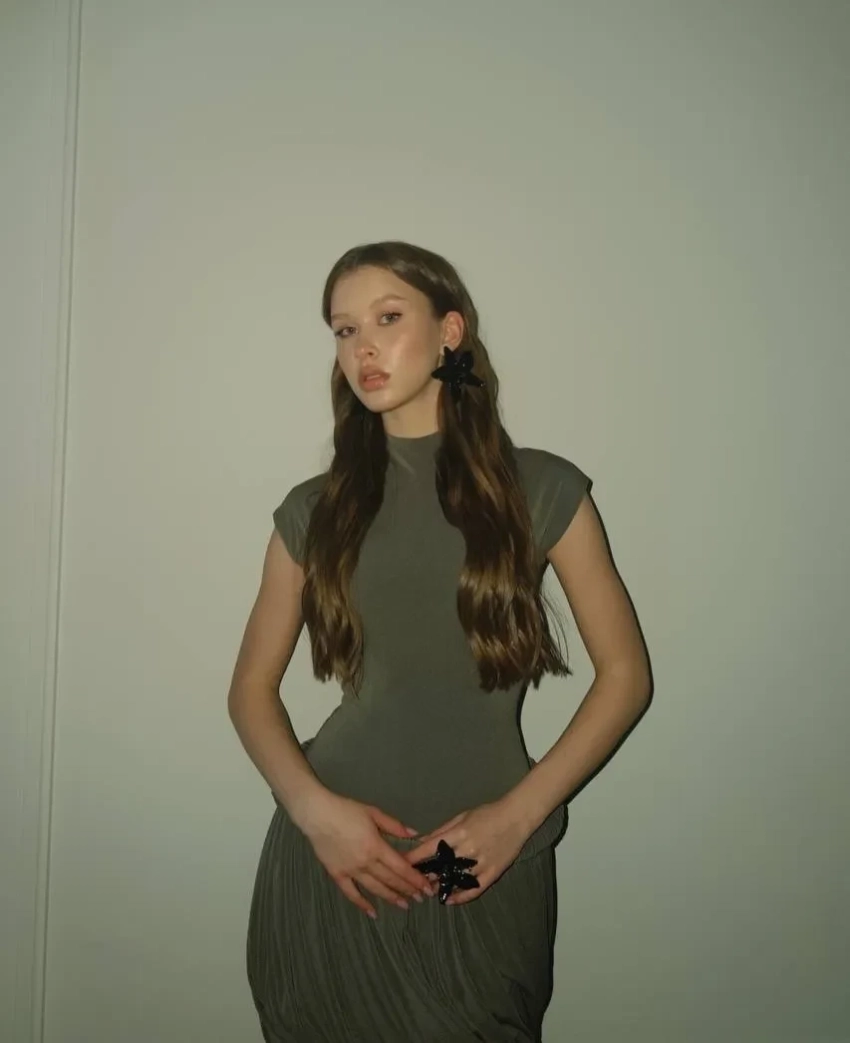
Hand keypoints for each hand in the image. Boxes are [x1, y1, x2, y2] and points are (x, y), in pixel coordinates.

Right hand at [299, 791, 435, 918]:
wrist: (317, 814)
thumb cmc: (346, 810)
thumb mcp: (373, 813)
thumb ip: (394, 826)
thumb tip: (414, 835)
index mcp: (376, 846)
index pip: (400, 867)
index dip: (414, 879)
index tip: (425, 887)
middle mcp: (365, 862)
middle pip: (390, 880)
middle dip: (407, 890)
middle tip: (420, 898)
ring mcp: (351, 870)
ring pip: (375, 888)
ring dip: (390, 898)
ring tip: (404, 905)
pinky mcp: (337, 874)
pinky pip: (351, 893)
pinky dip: (362, 904)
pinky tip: (372, 912)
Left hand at [402, 799, 531, 905]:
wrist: (516, 817)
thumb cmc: (487, 813)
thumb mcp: (462, 816)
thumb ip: (442, 830)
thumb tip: (421, 840)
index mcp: (459, 833)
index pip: (430, 848)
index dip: (414, 858)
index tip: (401, 865)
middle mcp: (468, 850)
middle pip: (441, 868)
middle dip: (426, 875)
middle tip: (413, 882)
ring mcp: (482, 863)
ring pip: (456, 881)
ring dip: (441, 887)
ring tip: (428, 891)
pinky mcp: (493, 873)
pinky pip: (475, 889)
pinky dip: (461, 897)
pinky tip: (449, 900)